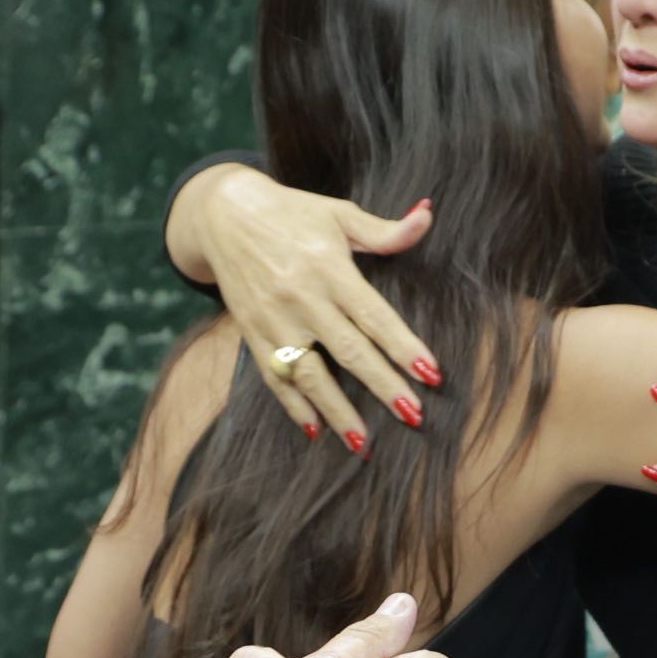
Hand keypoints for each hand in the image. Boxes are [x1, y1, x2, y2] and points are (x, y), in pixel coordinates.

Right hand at [175, 164, 438, 440]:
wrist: (224, 214)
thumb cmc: (293, 213)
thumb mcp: (339, 214)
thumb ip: (385, 230)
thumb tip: (427, 216)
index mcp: (329, 268)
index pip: (374, 315)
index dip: (403, 346)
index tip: (432, 374)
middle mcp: (301, 297)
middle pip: (348, 351)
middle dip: (382, 386)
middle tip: (413, 415)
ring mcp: (273, 319)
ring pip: (309, 374)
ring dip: (338, 411)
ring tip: (364, 443)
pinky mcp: (252, 333)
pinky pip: (274, 377)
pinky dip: (294, 406)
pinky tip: (315, 431)